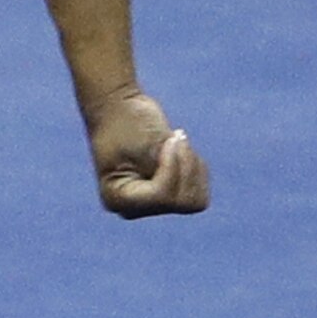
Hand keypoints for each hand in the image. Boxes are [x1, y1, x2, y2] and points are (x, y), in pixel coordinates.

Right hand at [88, 90, 209, 218]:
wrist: (123, 108)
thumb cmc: (127, 120)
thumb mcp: (146, 143)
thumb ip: (167, 167)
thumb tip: (193, 191)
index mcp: (117, 198)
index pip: (161, 196)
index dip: (173, 167)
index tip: (171, 139)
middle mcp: (134, 209)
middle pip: (182, 203)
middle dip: (186, 167)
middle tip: (176, 137)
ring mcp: (151, 205)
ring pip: (194, 202)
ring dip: (192, 167)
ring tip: (176, 141)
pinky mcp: (167, 196)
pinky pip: (199, 194)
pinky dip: (196, 169)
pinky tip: (181, 150)